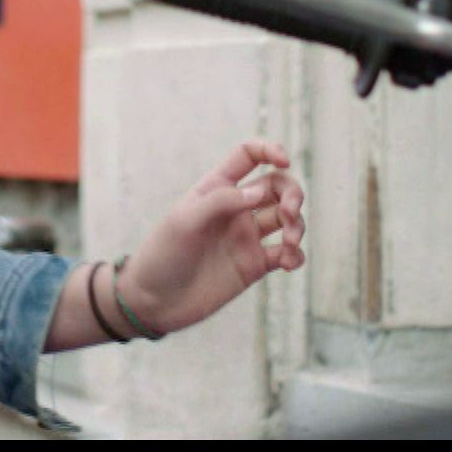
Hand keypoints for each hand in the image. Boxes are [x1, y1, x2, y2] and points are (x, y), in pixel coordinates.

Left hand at [113, 139, 305, 336]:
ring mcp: (246, 237)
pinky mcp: (254, 265)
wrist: (154, 301)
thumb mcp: (184, 221)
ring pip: (287, 219)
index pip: (249, 155)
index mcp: (217, 187)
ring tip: (288, 244)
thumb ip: (221, 201)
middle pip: (277, 186)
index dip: (269, 150)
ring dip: (297, 225)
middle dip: (293, 194)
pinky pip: (285, 254)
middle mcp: (236, 208)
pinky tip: (288, 262)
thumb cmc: (163, 255)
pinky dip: (295, 255)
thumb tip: (259, 191)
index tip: (284, 160)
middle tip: (289, 214)